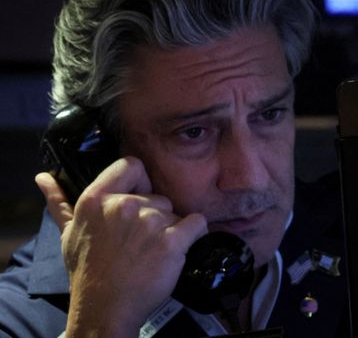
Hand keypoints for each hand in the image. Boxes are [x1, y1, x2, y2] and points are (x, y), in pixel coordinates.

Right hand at [35, 157, 207, 337]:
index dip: (139, 181)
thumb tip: (42, 177)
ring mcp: (150, 223)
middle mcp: (123, 206)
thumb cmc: (87, 271)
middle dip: (154, 216)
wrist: (105, 309)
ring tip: (152, 251)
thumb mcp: (67, 234)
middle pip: (158, 195)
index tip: (137, 198)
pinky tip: (180, 247)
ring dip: (171, 229)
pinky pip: (197, 223)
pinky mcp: (172, 241)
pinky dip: (194, 233)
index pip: (131, 165)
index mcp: (97, 200)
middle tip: (139, 241)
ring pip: (175, 212)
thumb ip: (58, 202)